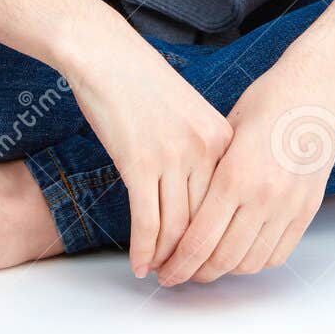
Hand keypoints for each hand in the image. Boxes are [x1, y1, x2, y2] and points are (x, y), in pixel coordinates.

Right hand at [61, 21, 234, 277]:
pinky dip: (143, 249)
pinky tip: (139, 264)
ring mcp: (173, 155)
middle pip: (205, 220)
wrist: (106, 55)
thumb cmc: (143, 82)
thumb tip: (202, 199)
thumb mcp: (189, 113)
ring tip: (160, 275)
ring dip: (168, 259)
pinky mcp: (139, 162)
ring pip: (177, 227)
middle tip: (184, 278)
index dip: (218, 238)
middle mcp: (205, 148)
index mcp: (224, 136)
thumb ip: (203, 151)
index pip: (227, 203)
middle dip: (195, 257)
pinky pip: (146, 221)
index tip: (210, 260)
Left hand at [151, 44, 334, 285]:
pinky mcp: (307, 210)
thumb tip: (182, 209)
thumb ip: (207, 174)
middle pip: (222, 259)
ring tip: (208, 266)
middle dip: (196, 274)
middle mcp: (262, 196)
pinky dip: (256, 262)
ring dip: (225, 272)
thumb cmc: (267, 103)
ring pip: (250, 262)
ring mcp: (288, 206)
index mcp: (234, 175)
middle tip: (181, 273)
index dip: (178, 264)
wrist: (316, 95)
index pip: (199, 240)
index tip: (165, 271)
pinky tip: (240, 254)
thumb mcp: (225, 132)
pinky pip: (278, 253)